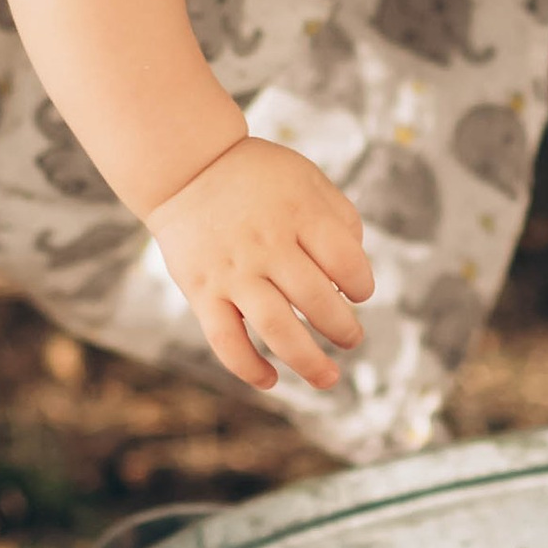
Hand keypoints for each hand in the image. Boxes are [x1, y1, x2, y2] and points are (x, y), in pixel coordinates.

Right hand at [151, 138, 376, 393]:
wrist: (186, 167)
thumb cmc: (257, 177)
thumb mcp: (307, 178)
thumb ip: (340, 217)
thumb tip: (356, 273)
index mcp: (299, 213)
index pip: (346, 261)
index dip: (362, 284)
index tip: (358, 292)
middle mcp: (267, 244)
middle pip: (317, 300)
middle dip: (343, 329)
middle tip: (351, 339)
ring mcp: (233, 271)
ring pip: (276, 328)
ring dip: (308, 361)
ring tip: (328, 378)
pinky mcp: (202, 292)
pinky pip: (226, 341)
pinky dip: (248, 368)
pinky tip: (270, 379)